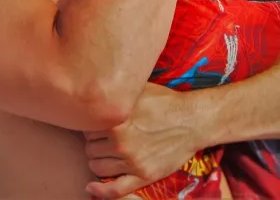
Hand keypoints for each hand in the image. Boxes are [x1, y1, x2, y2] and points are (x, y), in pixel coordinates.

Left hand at [83, 84, 203, 198]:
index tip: (98, 126)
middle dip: (95, 143)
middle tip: (105, 139)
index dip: (91, 126)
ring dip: (98, 161)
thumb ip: (115, 94)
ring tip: (106, 154)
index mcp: (115, 120)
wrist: (193, 120)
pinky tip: (91, 187)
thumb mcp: (137, 90)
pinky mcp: (144, 175)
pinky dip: (101, 191)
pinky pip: (115, 189)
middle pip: (90, 148)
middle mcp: (120, 141)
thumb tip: (95, 90)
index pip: (86, 128)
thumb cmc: (165, 101)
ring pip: (96, 167)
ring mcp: (132, 160)